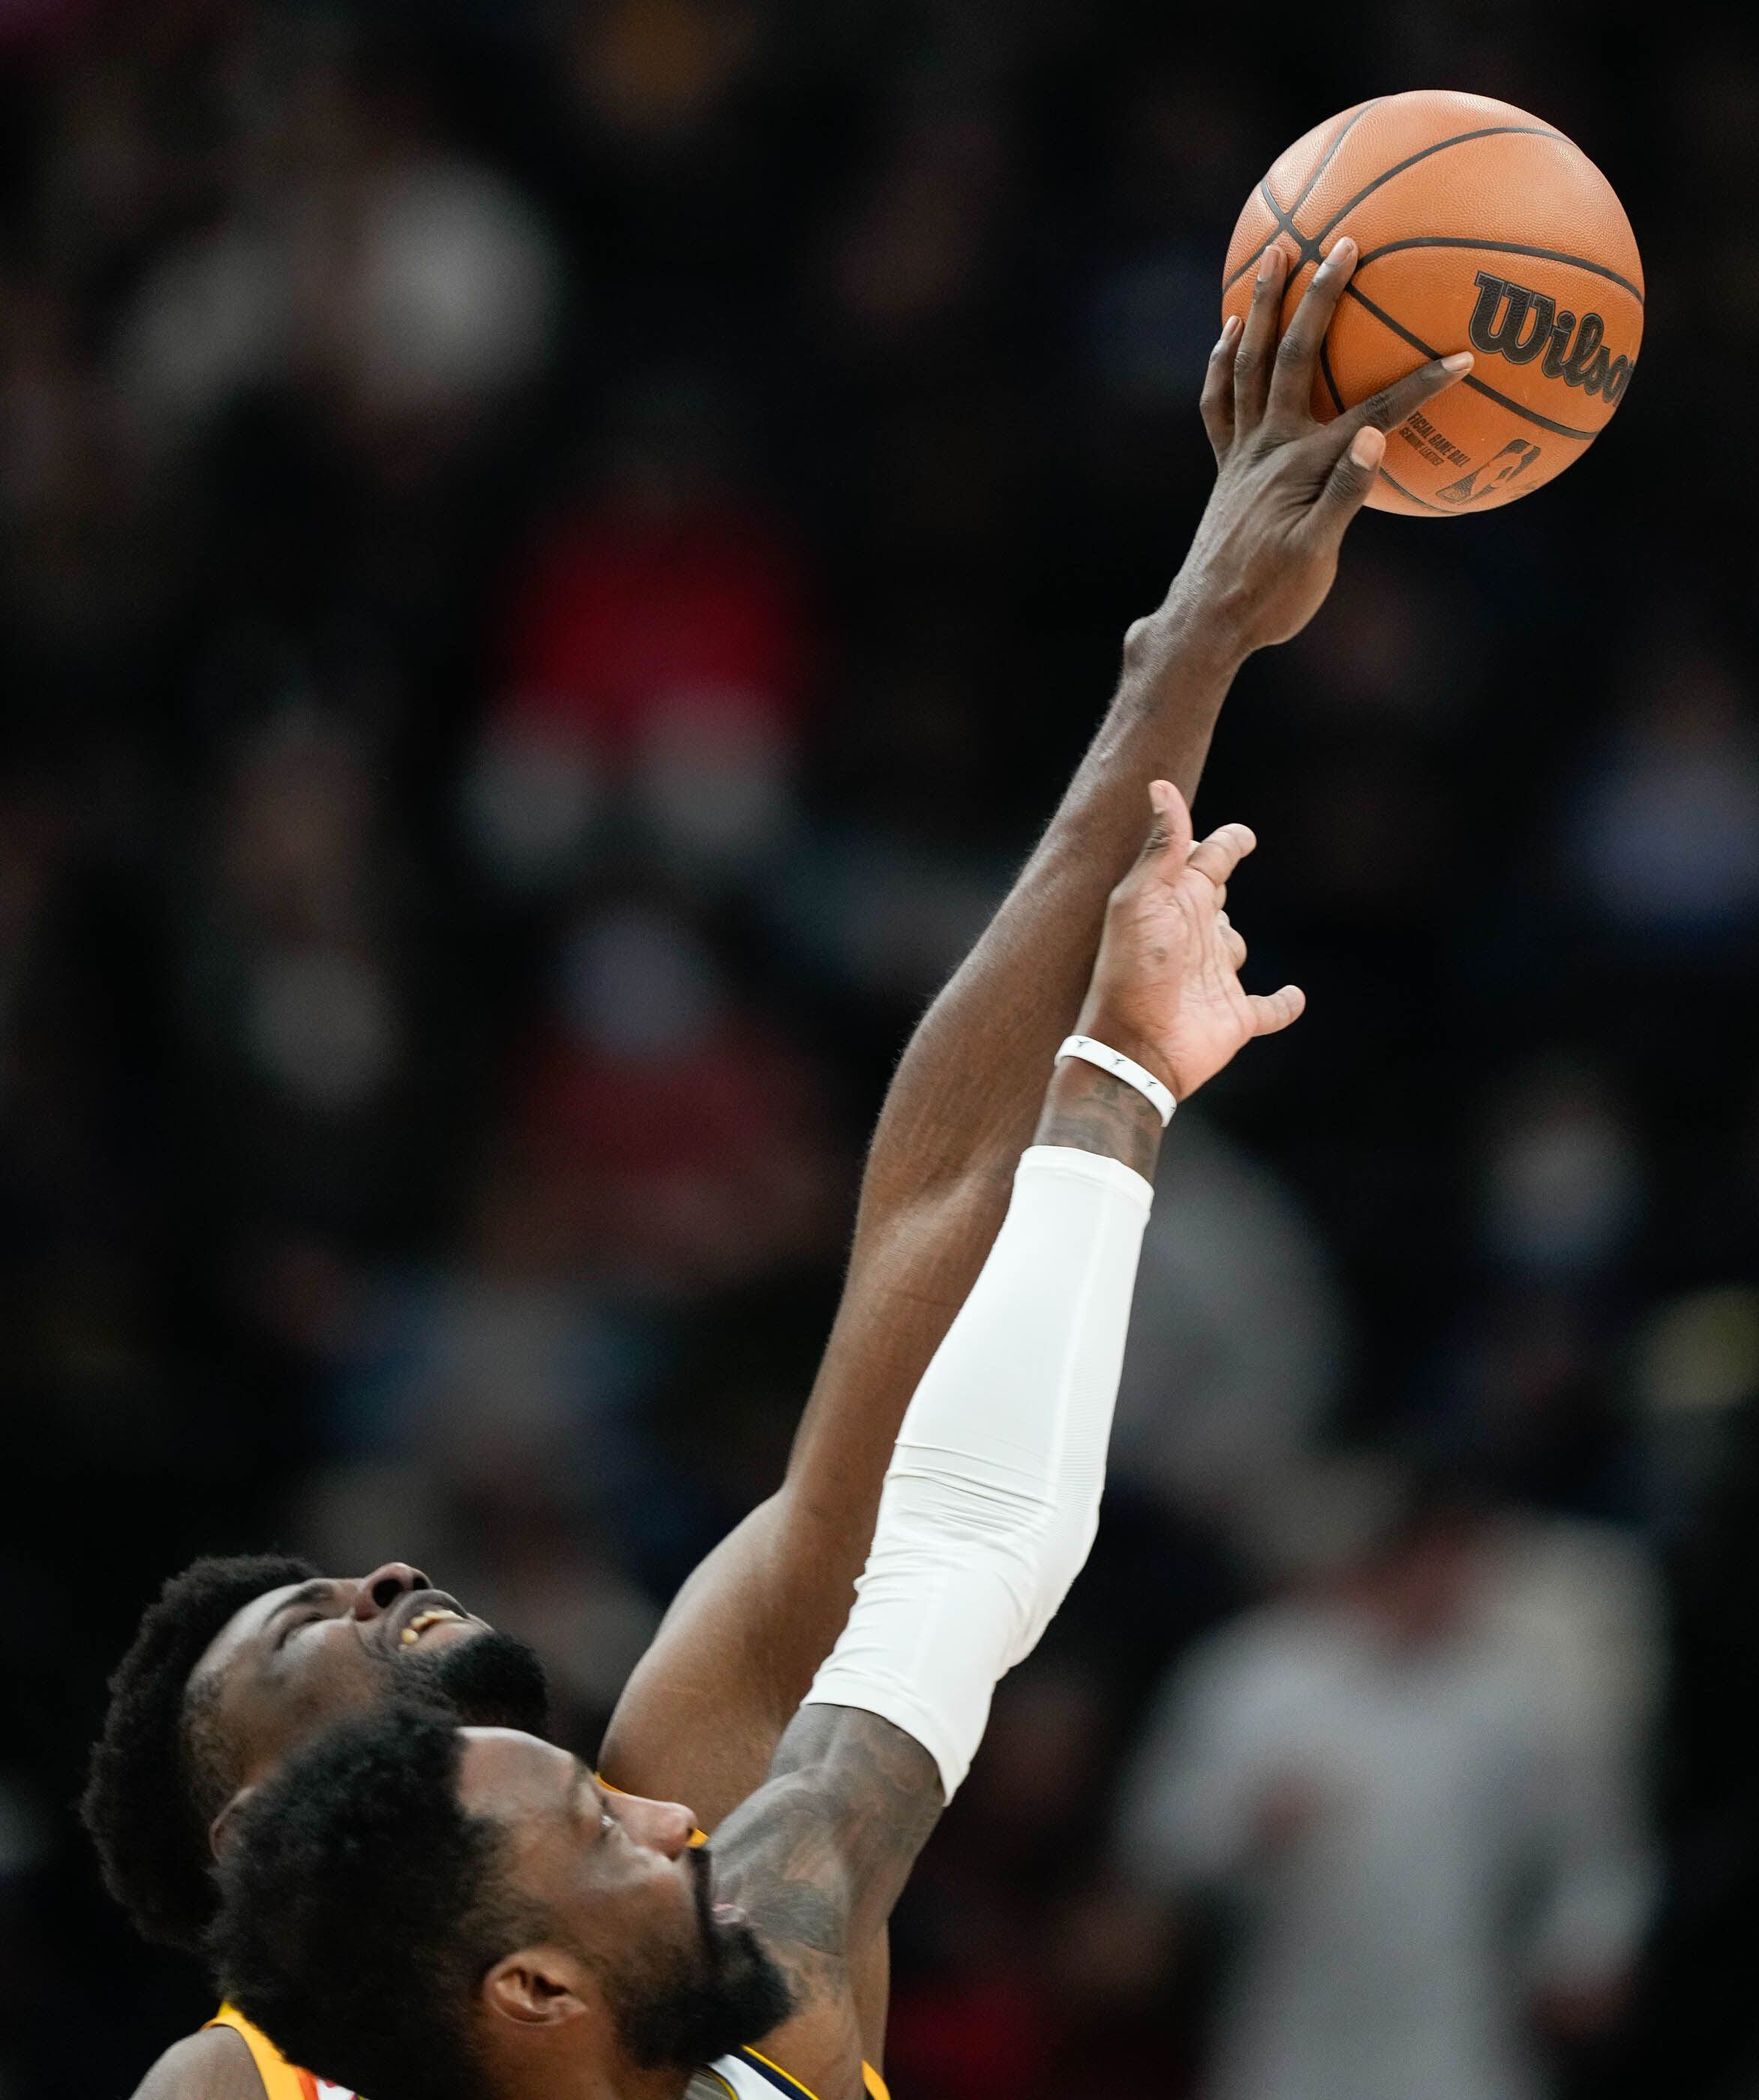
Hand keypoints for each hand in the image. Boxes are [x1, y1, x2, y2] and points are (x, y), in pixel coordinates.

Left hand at [1076, 781, 1302, 1102]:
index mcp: (1173, 904)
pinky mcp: (1235, 1017)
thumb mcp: (1142, 900)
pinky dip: (1283, 1003)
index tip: (1240, 835)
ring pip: (1236, 947)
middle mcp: (1193, 937)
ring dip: (1235, 945)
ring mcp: (1213, 977)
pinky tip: (1293, 996)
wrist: (1135, 1050)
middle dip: (1220, 884)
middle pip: (1216, 898)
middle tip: (1225, 865)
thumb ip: (1160, 846)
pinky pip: (1269, 1009)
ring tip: (1224, 950)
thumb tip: (1160, 785)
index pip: (1202, 860)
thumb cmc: (1132, 971)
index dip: (1222, 843)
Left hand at [1150, 238, 1472, 661]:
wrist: (1209, 621)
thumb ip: (1348, 495)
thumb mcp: (1318, 557)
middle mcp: (1270, 446)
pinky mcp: (1227, 464)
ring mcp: (1243, 451)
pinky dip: (1224, 362)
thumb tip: (1378, 437)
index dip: (1422, 384)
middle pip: (1295, 355)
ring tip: (1274, 253)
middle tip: (1344, 242)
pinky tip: (1231, 331)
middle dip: (1323, 296)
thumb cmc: (1272, 599)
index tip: (1465, 355)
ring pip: (1249, 362)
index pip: (1375, 412)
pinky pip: (1221, 400)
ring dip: (1262, 304)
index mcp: (1305, 465)